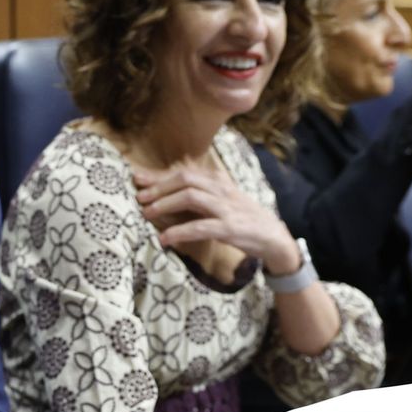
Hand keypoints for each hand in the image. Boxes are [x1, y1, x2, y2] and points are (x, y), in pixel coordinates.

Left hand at [132, 163, 301, 274]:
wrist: (274, 237)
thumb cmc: (242, 217)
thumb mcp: (221, 200)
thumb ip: (197, 193)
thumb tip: (165, 189)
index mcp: (217, 181)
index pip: (184, 172)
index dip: (159, 175)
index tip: (137, 177)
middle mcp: (221, 190)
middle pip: (185, 179)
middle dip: (159, 186)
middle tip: (139, 196)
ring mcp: (226, 208)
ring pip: (191, 197)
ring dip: (166, 204)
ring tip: (146, 212)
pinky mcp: (230, 228)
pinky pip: (200, 227)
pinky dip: (180, 232)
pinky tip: (165, 239)